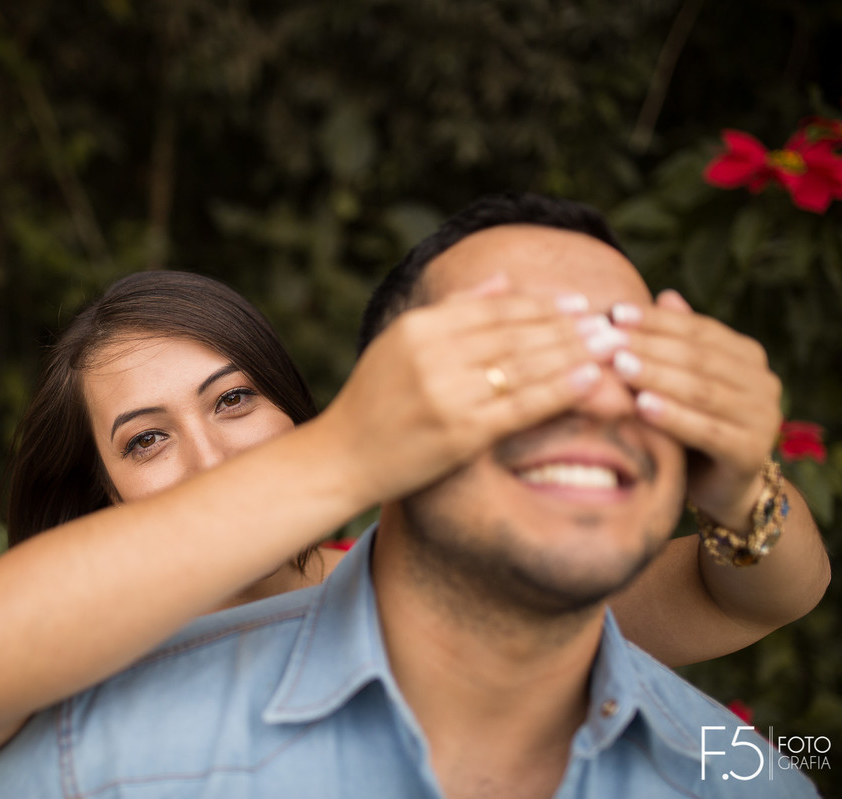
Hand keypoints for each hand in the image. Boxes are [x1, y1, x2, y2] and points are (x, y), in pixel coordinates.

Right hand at [323, 275, 605, 505]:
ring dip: (574, 354)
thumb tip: (504, 279)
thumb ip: (453, 310)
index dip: (541, 305)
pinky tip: (590, 381)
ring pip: (524, 366)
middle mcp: (433, 355)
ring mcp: (447, 394)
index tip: (578, 305)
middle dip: (568, 328)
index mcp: (419, 327)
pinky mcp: (461, 432)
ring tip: (611, 349)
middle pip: (516, 334)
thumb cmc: (375, 400)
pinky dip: (560, 390)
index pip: (495, 308)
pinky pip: (522, 406)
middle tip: (611, 324)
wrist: (343, 457)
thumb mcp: (402, 343)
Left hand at [609, 290, 781, 529]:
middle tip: (608, 339)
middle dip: (650, 346)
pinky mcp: (751, 452)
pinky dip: (673, 416)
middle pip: (698, 357)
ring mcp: (762, 418)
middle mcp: (762, 382)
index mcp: (746, 355)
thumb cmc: (689, 424)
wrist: (717, 486)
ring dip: (658, 376)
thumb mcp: (679, 380)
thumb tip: (665, 294)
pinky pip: (707, 430)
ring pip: (702, 390)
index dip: (657, 320)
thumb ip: (675, 342)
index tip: (615, 311)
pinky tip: (640, 406)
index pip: (697, 329)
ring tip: (619, 365)